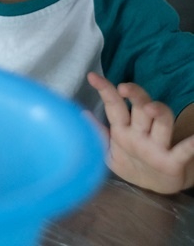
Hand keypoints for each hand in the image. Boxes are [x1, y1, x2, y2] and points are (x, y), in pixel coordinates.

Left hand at [87, 73, 193, 192]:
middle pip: (141, 108)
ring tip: (151, 108)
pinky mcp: (173, 161)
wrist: (154, 187)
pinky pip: (184, 151)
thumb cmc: (131, 163)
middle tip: (124, 87)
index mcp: (123, 129)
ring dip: (159, 112)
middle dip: (135, 95)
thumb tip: (82, 114)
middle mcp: (141, 132)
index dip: (105, 90)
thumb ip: (98, 135)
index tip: (92, 76)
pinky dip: (191, 145)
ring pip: (162, 122)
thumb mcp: (109, 152)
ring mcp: (158, 145)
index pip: (114, 106)